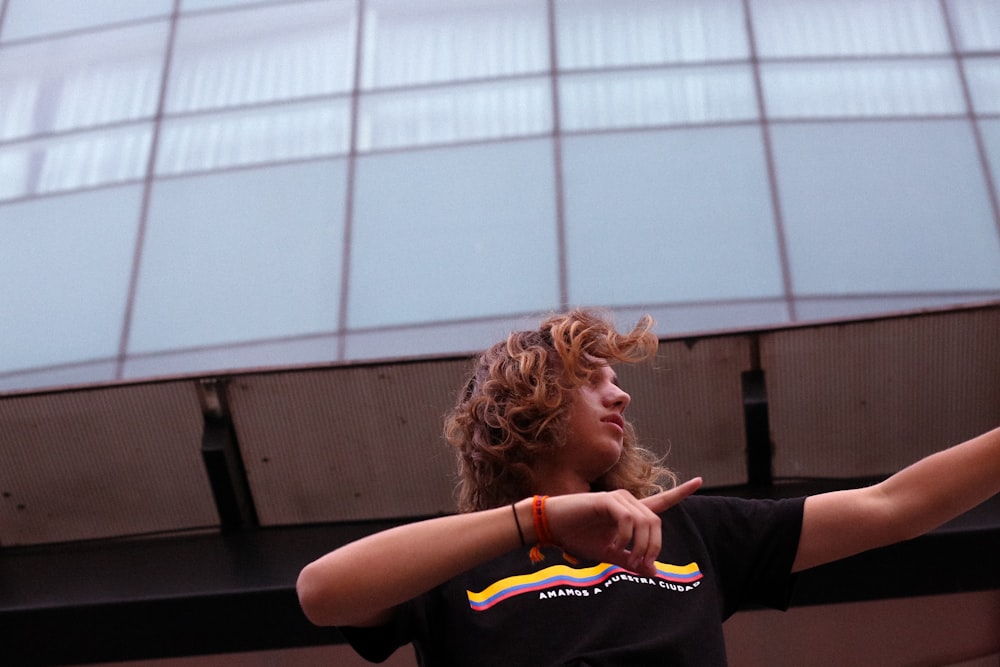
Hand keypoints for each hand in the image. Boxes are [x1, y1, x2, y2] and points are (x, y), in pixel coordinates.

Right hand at [542, 477, 702, 576]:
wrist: (552, 526)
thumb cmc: (577, 537)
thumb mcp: (608, 554)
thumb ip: (630, 560)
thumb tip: (653, 572)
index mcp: (630, 512)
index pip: (661, 501)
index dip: (681, 492)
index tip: (700, 480)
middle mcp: (626, 501)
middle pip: (656, 521)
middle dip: (653, 546)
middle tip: (640, 566)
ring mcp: (617, 499)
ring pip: (644, 521)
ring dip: (640, 545)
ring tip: (627, 560)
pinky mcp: (606, 500)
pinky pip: (627, 518)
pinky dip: (624, 536)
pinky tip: (613, 547)